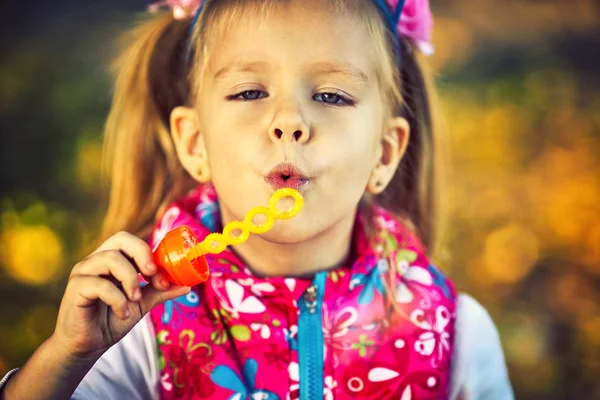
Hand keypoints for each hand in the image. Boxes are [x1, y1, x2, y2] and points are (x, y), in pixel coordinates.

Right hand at [50, 231, 189, 360]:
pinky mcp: (75, 288)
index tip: (162, 277)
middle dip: (141, 254)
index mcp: (112, 259)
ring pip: (109, 259)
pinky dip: (117, 298)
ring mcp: (83, 272)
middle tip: (151, 275)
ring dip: (129, 279)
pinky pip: (98, 284)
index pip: (131, 240)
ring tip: (135, 300)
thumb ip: (160, 291)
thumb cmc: (112, 320)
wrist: (87, 347)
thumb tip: (188, 284)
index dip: (150, 253)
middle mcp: (96, 260)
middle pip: (120, 238)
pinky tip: (123, 312)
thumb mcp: (142, 303)